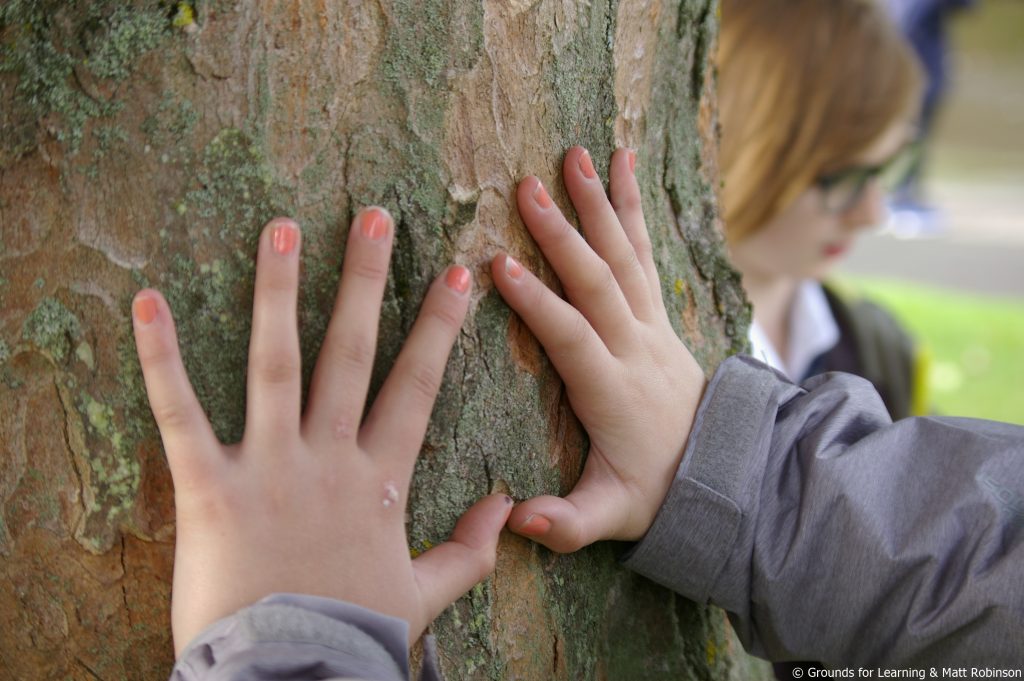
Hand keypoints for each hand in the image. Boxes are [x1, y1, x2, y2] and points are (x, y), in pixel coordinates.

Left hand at [132, 210, 512, 655]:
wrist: (293, 679)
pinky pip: (182, 414)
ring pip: (277, 363)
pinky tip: (149, 302)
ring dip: (279, 292)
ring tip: (283, 227)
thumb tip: (509, 508)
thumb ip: (470, 551)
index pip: (417, 388)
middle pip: (352, 355)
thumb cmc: (353, 637)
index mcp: (380, 481)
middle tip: (375, 218)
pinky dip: (162, 359)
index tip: (459, 273)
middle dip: (367, 282)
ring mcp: (269, 467)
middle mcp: (329, 459)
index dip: (440, 328)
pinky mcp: (209, 488)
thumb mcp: (424, 596)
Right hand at [491, 147, 706, 551]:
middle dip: (563, 235)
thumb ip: (568, 523)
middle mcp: (636, 349)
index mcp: (613, 392)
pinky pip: (645, 254)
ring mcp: (652, 326)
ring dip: (599, 204)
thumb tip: (518, 520)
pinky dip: (633, 208)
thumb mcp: (611, 519)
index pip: (573, 338)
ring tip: (574, 154)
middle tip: (528, 189)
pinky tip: (622, 164)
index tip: (499, 265)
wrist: (722, 473)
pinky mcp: (659, 315)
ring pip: (625, 256)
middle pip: (599, 283)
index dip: (538, 303)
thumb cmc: (654, 493)